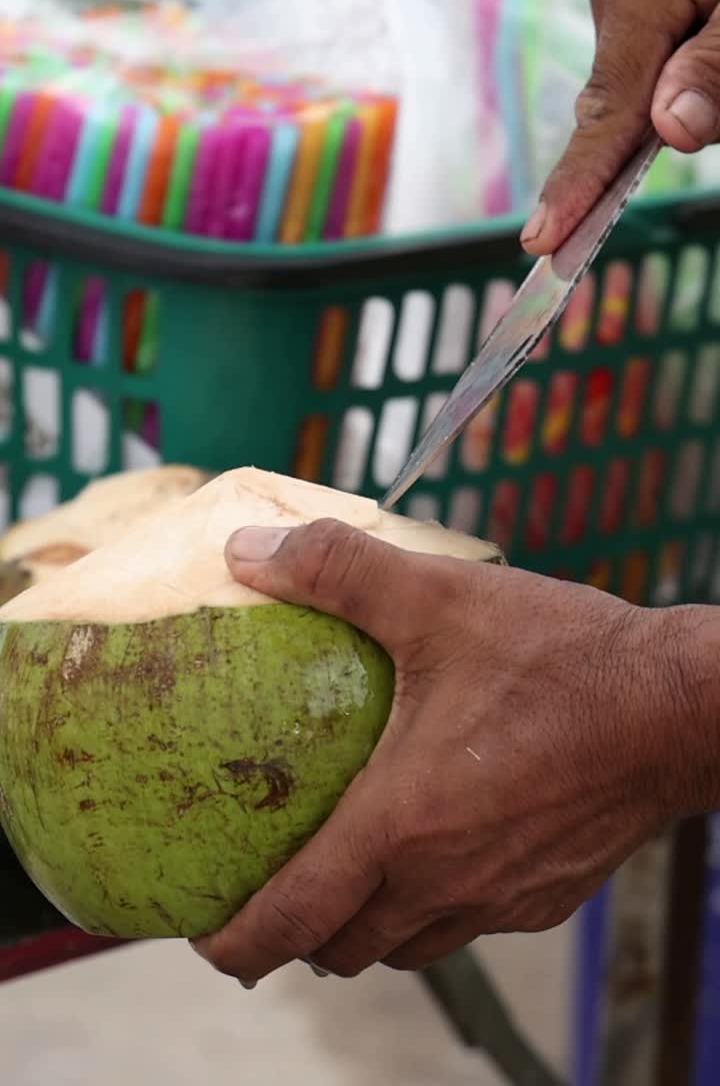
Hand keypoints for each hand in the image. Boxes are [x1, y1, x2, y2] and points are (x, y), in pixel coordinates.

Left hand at [192, 520, 697, 983]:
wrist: (679, 708)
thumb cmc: (563, 657)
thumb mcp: (437, 596)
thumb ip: (336, 570)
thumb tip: (246, 553)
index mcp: (404, 823)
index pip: (298, 916)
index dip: (240, 941)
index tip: (206, 941)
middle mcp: (446, 879)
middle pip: (345, 949)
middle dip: (295, 939)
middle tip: (267, 899)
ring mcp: (500, 897)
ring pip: (406, 946)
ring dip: (363, 928)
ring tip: (343, 883)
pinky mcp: (544, 896)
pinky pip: (464, 924)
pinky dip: (428, 909)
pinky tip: (434, 852)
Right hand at [521, 0, 719, 254]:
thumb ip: (719, 65)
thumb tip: (670, 133)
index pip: (606, 111)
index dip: (578, 185)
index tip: (543, 241)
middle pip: (628, 92)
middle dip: (668, 119)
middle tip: (716, 98)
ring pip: (645, 65)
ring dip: (690, 78)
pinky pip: (653, 31)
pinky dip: (686, 50)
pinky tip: (714, 28)